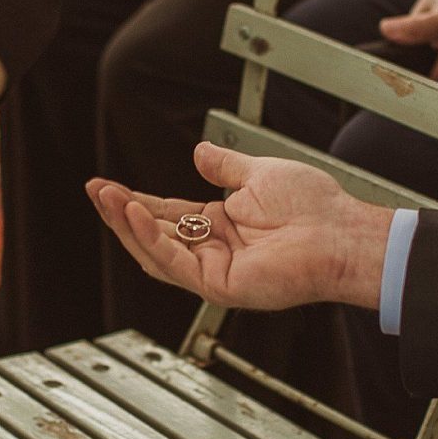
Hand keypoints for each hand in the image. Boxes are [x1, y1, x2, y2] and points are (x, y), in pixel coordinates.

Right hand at [86, 141, 392, 311]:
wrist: (341, 232)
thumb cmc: (315, 207)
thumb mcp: (259, 174)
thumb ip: (226, 167)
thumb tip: (199, 152)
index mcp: (221, 226)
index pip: (167, 215)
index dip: (136, 201)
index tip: (107, 185)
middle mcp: (214, 252)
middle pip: (155, 235)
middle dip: (122, 213)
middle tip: (96, 190)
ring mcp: (216, 272)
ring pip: (158, 253)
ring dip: (128, 225)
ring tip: (107, 198)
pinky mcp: (221, 286)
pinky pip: (176, 264)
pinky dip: (152, 240)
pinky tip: (135, 215)